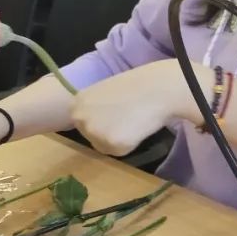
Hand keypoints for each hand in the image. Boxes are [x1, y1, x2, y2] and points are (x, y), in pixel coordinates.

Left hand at [71, 59, 204, 155]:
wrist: (160, 88)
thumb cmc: (140, 85)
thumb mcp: (106, 92)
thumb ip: (96, 108)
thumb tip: (100, 121)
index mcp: (76, 103)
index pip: (85, 122)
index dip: (104, 119)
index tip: (118, 111)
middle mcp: (79, 118)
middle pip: (91, 136)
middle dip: (109, 131)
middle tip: (127, 116)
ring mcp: (93, 131)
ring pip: (105, 145)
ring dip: (120, 138)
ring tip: (135, 120)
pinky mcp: (110, 143)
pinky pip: (120, 151)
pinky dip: (131, 143)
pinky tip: (139, 127)